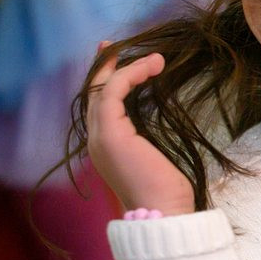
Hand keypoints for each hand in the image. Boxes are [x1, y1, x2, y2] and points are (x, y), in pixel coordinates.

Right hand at [86, 46, 194, 215]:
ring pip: (102, 89)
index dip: (106, 82)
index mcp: (107, 147)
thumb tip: (163, 122)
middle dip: (102, 68)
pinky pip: (112, 92)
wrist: (163, 214)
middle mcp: (96, 141)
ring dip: (126, 68)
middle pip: (92, 94)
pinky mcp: (109, 134)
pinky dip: (130, 74)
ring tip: (154, 58)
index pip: (99, 108)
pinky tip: (152, 67)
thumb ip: (151, 139)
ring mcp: (99, 137)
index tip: (120, 62)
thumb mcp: (159, 158)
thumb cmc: (168, 193)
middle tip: (110, 45)